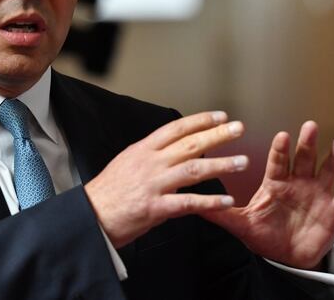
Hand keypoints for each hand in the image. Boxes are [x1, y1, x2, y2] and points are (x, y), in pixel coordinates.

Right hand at [84, 111, 249, 247]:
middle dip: (217, 135)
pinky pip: (189, 203)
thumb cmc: (108, 192)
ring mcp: (153, 185)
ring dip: (221, 165)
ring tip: (242, 162)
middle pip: (189, 144)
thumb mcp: (126, 163)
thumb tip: (171, 149)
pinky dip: (210, 201)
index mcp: (142, 150)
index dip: (200, 121)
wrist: (91, 216)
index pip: (175, 129)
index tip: (220, 116)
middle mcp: (150, 163)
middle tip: (239, 129)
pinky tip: (227, 200)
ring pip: (193, 170)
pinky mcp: (155, 208)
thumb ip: (150, 156)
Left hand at [200, 121, 333, 268]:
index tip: (283, 136)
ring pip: (327, 171)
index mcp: (276, 182)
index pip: (277, 162)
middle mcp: (298, 183)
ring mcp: (317, 195)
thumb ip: (219, 214)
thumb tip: (193, 204)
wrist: (285, 256)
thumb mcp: (240, 224)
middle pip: (303, 159)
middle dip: (307, 144)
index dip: (281, 150)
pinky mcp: (333, 212)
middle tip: (310, 125)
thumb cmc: (263, 234)